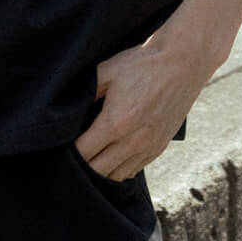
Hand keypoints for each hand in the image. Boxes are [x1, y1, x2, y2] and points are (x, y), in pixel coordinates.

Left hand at [73, 21, 221, 181]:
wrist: (182, 64)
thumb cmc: (142, 64)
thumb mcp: (107, 71)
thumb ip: (86, 91)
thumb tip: (67, 107)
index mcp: (115, 123)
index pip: (83, 153)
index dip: (68, 153)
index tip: (59, 146)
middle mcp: (132, 142)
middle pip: (97, 171)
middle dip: (81, 167)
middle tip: (69, 157)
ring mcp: (147, 148)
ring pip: (115, 176)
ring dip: (100, 171)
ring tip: (88, 159)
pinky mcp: (158, 148)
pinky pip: (132, 170)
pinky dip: (118, 169)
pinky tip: (109, 158)